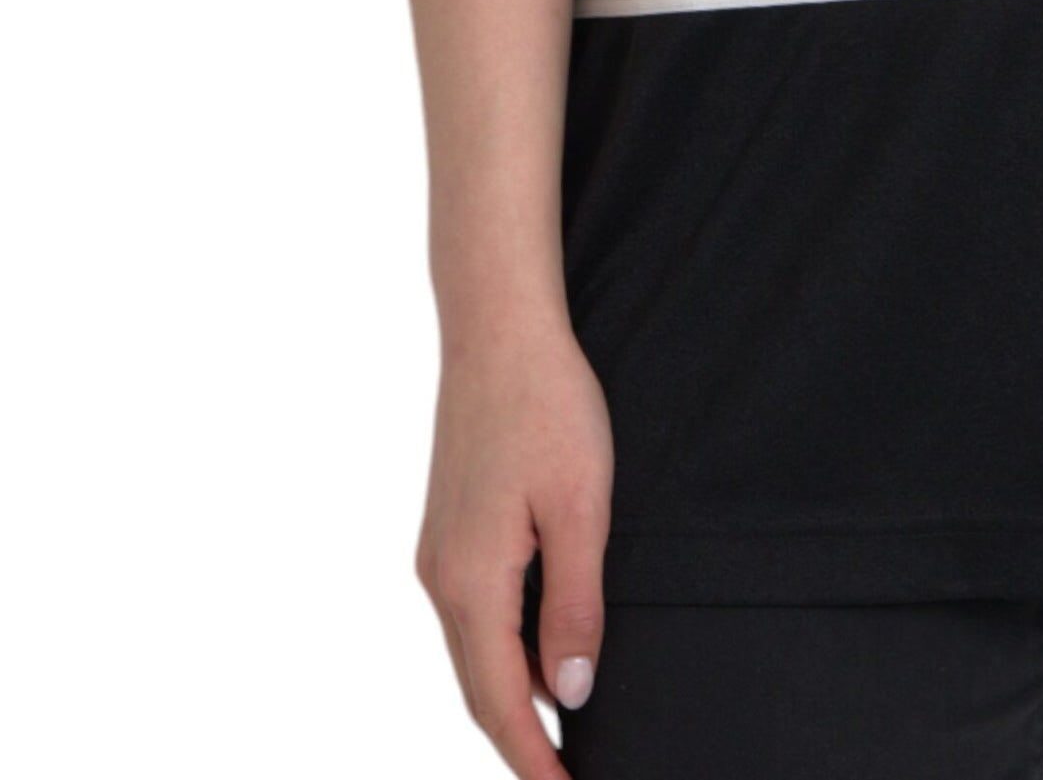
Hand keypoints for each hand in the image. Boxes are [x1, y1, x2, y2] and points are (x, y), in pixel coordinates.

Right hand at [417, 317, 613, 778]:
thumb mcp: (581, 509)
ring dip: (512, 697)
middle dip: (519, 741)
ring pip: (473, 652)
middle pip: (478, 687)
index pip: (499, 701)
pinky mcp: (449, 529)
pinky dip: (504, 650)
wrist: (498, 330)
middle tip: (565, 778)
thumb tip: (569, 695)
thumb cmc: (547, 408)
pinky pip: (473, 615)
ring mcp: (439, 553)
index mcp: (471, 581)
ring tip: (562, 732)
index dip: (532, 758)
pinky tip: (543, 651)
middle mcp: (441, 577)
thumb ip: (574, 606)